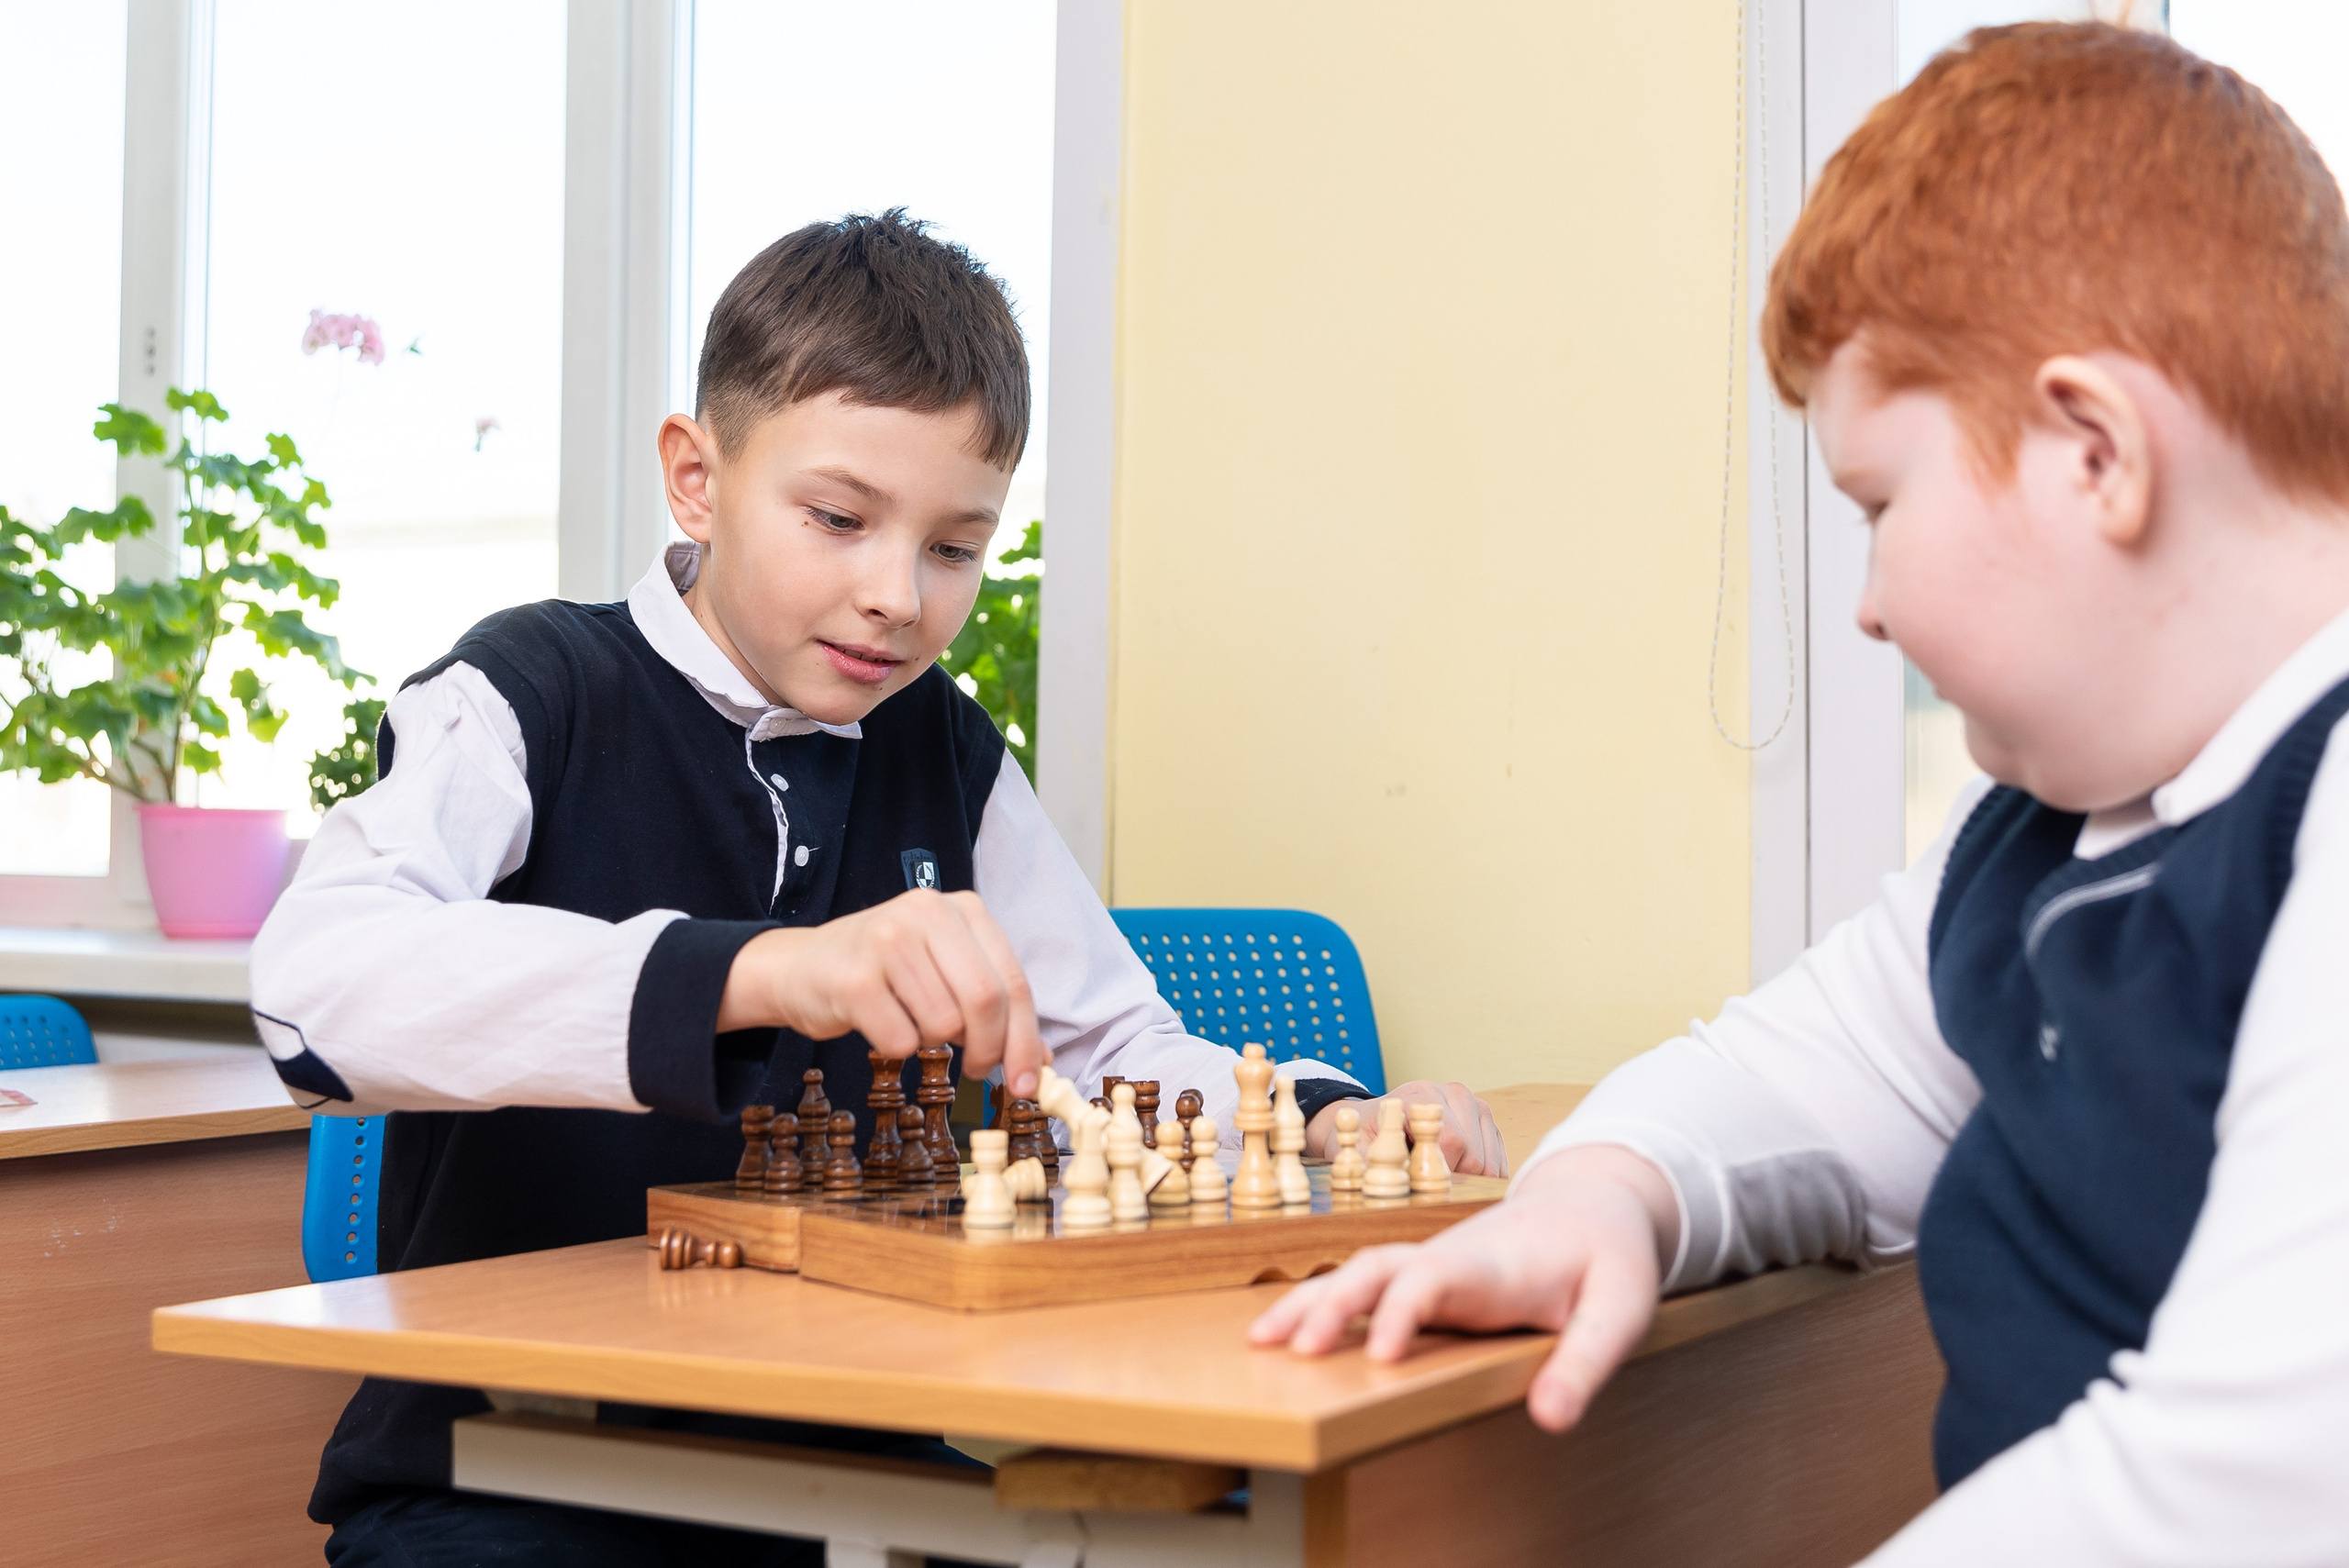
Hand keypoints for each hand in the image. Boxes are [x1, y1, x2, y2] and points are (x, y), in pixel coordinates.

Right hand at [716, 888, 1046, 1095]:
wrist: (799, 967)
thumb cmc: (885, 974)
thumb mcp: (946, 973)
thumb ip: (994, 1008)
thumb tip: (1039, 1063)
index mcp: (962, 908)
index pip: (1013, 982)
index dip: (1025, 1039)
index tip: (1028, 1080)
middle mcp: (926, 913)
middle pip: (985, 1001)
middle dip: (989, 1049)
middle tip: (978, 1071)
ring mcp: (887, 941)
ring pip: (943, 1024)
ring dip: (934, 1043)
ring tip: (911, 1023)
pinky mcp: (854, 979)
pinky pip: (901, 1041)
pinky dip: (898, 1048)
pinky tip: (881, 1023)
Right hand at [1247, 1145, 1676, 1431]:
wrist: (1594, 1201)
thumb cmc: (1607, 1257)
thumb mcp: (1620, 1310)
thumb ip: (1586, 1362)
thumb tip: (1549, 1419)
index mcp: (1494, 1267)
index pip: (1433, 1280)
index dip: (1401, 1313)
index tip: (1379, 1357)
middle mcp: (1451, 1259)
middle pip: (1377, 1270)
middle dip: (1333, 1306)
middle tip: (1295, 1351)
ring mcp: (1433, 1263)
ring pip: (1359, 1271)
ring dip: (1311, 1302)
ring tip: (1261, 1342)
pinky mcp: (1426, 1274)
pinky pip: (1364, 1282)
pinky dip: (1322, 1301)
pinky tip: (1288, 1330)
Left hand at [1305, 1080, 1507, 1175]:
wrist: (1376, 1121)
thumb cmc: (1368, 1137)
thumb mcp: (1360, 1148)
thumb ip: (1372, 1163)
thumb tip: (1391, 1187)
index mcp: (1423, 1094)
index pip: (1452, 1142)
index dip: (1440, 1173)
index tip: (1419, 1180)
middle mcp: (1455, 1093)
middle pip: (1475, 1155)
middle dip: (1453, 1179)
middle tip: (1426, 1179)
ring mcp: (1476, 1104)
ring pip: (1490, 1161)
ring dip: (1468, 1179)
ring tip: (1438, 1171)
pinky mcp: (1488, 1120)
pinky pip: (1499, 1161)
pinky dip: (1482, 1177)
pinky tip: (1456, 1171)